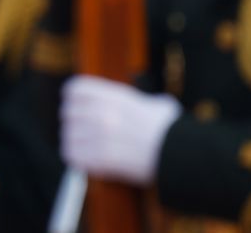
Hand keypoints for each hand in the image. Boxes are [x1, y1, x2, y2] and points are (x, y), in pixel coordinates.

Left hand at [60, 75, 180, 185]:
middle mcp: (104, 113)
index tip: (77, 107)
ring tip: (88, 149)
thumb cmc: (172, 132)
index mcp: (115, 96)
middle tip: (85, 133)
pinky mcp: (102, 158)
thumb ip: (141, 101)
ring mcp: (101, 135)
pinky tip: (90, 161)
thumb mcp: (157, 105)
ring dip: (75, 144)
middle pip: (67, 113)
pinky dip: (79, 160)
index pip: (74, 89)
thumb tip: (145, 104)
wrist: (182, 156)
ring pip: (68, 136)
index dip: (73, 99)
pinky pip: (73, 156)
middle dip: (75, 124)